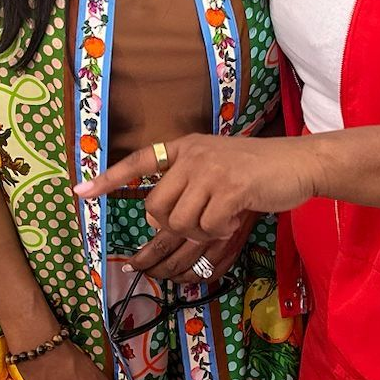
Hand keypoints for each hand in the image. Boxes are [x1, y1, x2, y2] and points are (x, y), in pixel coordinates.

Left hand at [80, 135, 323, 270]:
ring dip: (200, 231)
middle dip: (173, 226)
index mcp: (186, 147)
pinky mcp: (231, 188)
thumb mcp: (217, 165)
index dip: (109, 178)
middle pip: (155, 208)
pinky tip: (237, 215)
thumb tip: (157, 216)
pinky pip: (208, 226)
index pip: (140, 160)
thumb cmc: (258, 170)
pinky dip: (220, 231)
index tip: (81, 193)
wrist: (299, 163)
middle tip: (200, 222)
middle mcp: (193, 155)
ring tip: (222, 217)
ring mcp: (212, 170)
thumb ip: (188, 182)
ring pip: (180, 222)